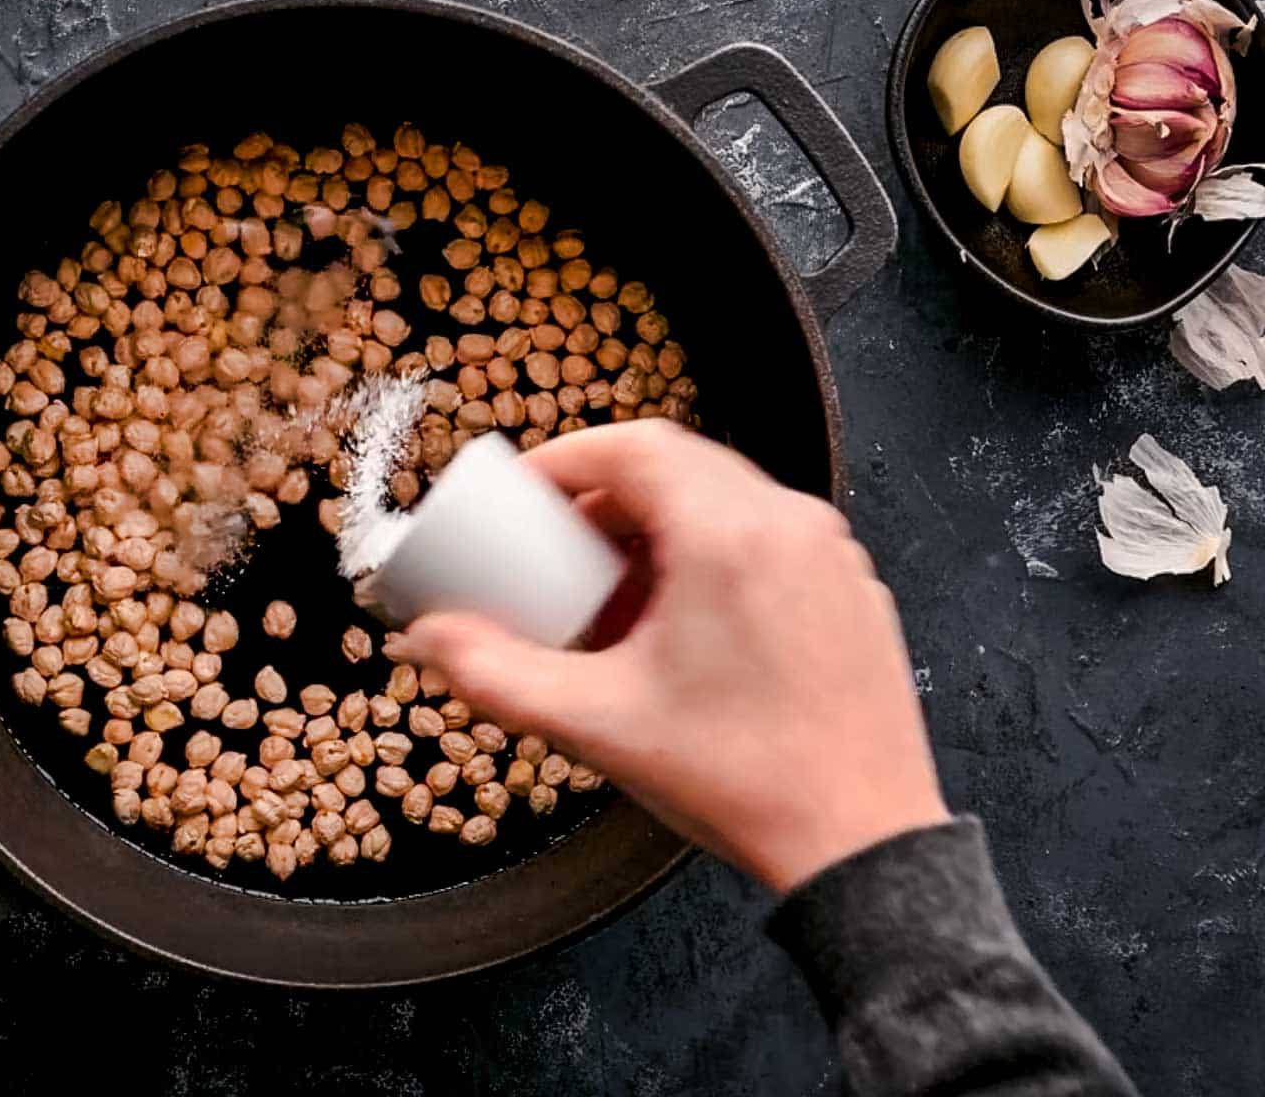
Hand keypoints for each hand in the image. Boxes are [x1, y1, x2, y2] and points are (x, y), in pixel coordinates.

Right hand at [401, 422, 948, 893]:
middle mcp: (790, 526)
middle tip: (559, 551)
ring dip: (660, 532)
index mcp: (729, 536)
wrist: (861, 843)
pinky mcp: (854, 593)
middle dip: (606, 501)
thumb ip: (495, 674)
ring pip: (727, 503)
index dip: (567, 460)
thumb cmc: (745, 781)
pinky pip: (770, 542)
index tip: (526, 494)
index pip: (635, 446)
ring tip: (617, 601)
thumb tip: (428, 639)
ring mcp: (832, 558)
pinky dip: (715, 559)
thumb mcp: (596, 724)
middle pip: (680, 468)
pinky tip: (684, 631)